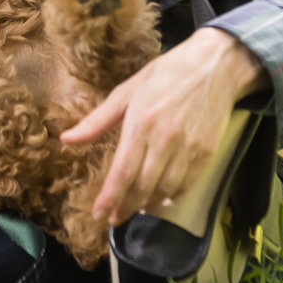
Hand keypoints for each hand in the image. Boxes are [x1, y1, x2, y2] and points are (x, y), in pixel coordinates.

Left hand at [60, 27, 267, 224]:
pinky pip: (187, 184)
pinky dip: (172, 196)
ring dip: (148, 204)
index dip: (109, 198)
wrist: (215, 65)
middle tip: (114, 218)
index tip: (98, 214)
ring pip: (165, 190)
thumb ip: (97, 120)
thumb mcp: (128, 90)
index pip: (122, 172)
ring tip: (137, 206)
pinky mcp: (207, 152)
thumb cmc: (167, 74)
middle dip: (126, 207)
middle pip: (142, 186)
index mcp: (141, 122)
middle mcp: (165, 139)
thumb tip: (67, 139)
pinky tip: (162, 196)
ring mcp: (189, 147)